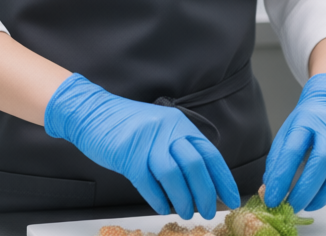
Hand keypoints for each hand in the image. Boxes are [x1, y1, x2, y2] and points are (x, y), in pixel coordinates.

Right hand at [44, 74, 240, 218]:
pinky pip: (149, 183)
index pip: (209, 154)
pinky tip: (161, 206)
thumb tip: (203, 181)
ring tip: (185, 212)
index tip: (232, 199)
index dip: (223, 179)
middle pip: (195, 166)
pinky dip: (158, 199)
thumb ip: (180, 147)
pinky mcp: (128, 155)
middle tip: (208, 211)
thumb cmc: (127, 125)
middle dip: (206, 194)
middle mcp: (166, 131)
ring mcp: (147, 142)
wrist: (92, 112)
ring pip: (174, 177)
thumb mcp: (160, 128)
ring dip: (183, 200)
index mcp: (178, 124)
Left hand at [262, 73, 325, 211]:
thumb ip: (277, 160)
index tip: (272, 197)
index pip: (293, 150)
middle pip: (322, 161)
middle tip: (291, 206)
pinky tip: (322, 198)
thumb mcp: (287, 133)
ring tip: (306, 204)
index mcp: (306, 122)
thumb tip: (270, 189)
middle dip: (305, 190)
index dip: (282, 177)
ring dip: (322, 196)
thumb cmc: (308, 123)